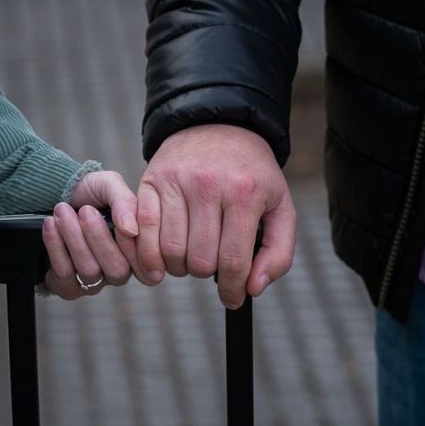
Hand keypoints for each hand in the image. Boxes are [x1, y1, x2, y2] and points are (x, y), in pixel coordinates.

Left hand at [42, 170, 143, 298]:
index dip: (126, 240)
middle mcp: (119, 271)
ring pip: (90, 271)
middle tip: (84, 210)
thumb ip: (125, 202)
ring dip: (73, 237)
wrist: (57, 196)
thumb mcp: (109, 185)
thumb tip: (131, 230)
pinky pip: (65, 276)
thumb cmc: (90, 194)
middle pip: (117, 269)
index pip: (143, 259)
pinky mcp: (69, 288)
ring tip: (61, 211)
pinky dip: (56, 247)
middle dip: (97, 237)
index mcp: (137, 249)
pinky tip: (50, 226)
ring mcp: (95, 282)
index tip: (108, 214)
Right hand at [136, 125, 296, 308]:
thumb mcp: (280, 207)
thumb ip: (278, 253)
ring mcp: (176, 182)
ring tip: (189, 258)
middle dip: (206, 274)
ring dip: (179, 267)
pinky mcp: (151, 181)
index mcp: (245, 193)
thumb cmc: (252, 174)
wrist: (218, 125)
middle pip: (199, 261)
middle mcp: (208, 185)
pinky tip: (160, 258)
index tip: (232, 300)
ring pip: (170, 251)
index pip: (233, 261)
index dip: (233, 290)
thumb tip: (253, 289)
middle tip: (210, 265)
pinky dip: (148, 254)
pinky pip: (143, 231)